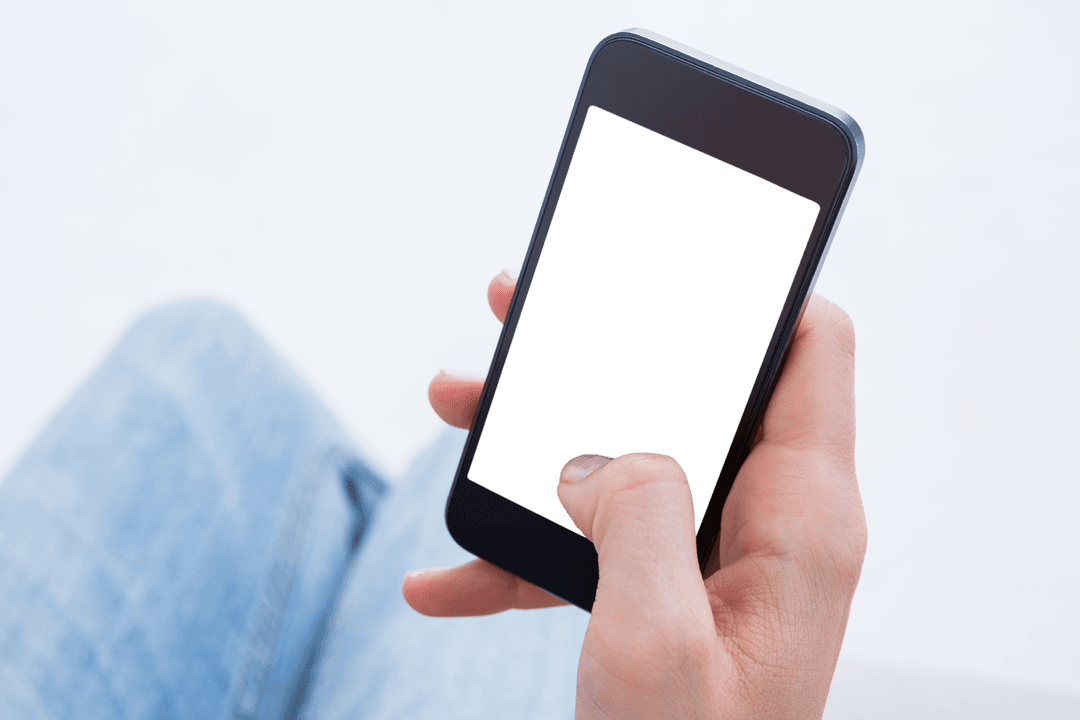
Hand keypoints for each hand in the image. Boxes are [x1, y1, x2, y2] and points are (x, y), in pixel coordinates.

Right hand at [404, 270, 865, 718]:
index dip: (754, 287)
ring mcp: (716, 556)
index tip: (670, 253)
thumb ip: (636, 517)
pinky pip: (601, 535)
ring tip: (452, 401)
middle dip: (603, 343)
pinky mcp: (669, 590)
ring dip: (540, 433)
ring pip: (634, 451)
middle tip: (520, 309)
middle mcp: (768, 523)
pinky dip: (524, 543)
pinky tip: (443, 578)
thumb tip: (596, 455)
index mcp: (799, 519)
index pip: (810, 349)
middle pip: (700, 385)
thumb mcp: (652, 642)